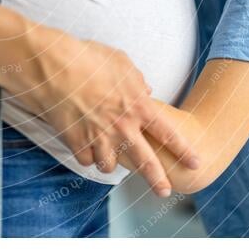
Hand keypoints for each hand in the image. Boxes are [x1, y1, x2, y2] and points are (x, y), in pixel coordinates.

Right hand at [0, 0, 199, 197]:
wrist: (52, 64)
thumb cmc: (87, 57)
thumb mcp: (120, 61)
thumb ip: (137, 79)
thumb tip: (146, 90)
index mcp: (137, 105)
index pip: (167, 133)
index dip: (183, 149)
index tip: (195, 161)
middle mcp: (121, 125)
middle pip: (145, 161)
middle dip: (157, 180)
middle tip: (164, 192)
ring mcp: (97, 136)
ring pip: (109, 166)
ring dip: (109, 162)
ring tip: (107, 157)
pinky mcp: (75, 141)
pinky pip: (85, 159)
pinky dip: (85, 155)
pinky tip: (83, 146)